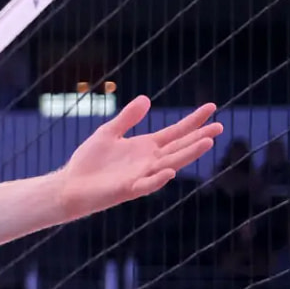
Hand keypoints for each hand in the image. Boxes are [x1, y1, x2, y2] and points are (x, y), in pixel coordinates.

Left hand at [56, 97, 220, 219]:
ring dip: (188, 155)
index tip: (212, 107)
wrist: (70, 185)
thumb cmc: (89, 162)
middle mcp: (149, 161)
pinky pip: (146, 185)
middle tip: (220, 126)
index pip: (176, 132)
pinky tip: (169, 172)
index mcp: (146, 147)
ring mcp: (141, 176)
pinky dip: (157, 179)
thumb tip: (146, 99)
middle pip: (180, 147)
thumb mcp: (108, 133)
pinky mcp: (127, 189)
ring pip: (170, 165)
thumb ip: (127, 118)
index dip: (193, 121)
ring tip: (207, 143)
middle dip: (199, 137)